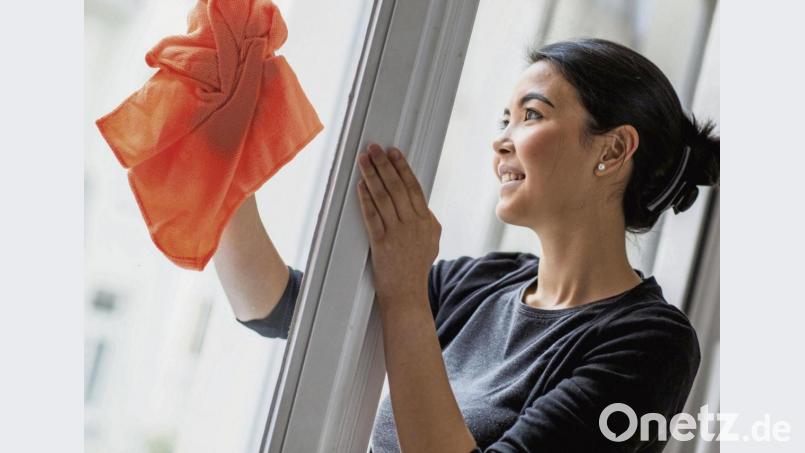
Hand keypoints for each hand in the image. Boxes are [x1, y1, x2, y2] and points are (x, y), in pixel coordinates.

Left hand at [356, 143, 441, 311]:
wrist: (407, 292)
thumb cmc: (416, 267)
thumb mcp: (431, 240)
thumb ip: (427, 220)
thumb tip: (418, 203)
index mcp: (426, 221)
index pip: (414, 187)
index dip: (402, 167)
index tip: (393, 152)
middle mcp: (414, 224)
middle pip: (398, 187)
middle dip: (385, 165)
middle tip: (374, 148)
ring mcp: (398, 233)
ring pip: (384, 198)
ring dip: (372, 176)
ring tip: (364, 160)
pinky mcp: (382, 243)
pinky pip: (372, 216)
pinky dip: (366, 199)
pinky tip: (360, 186)